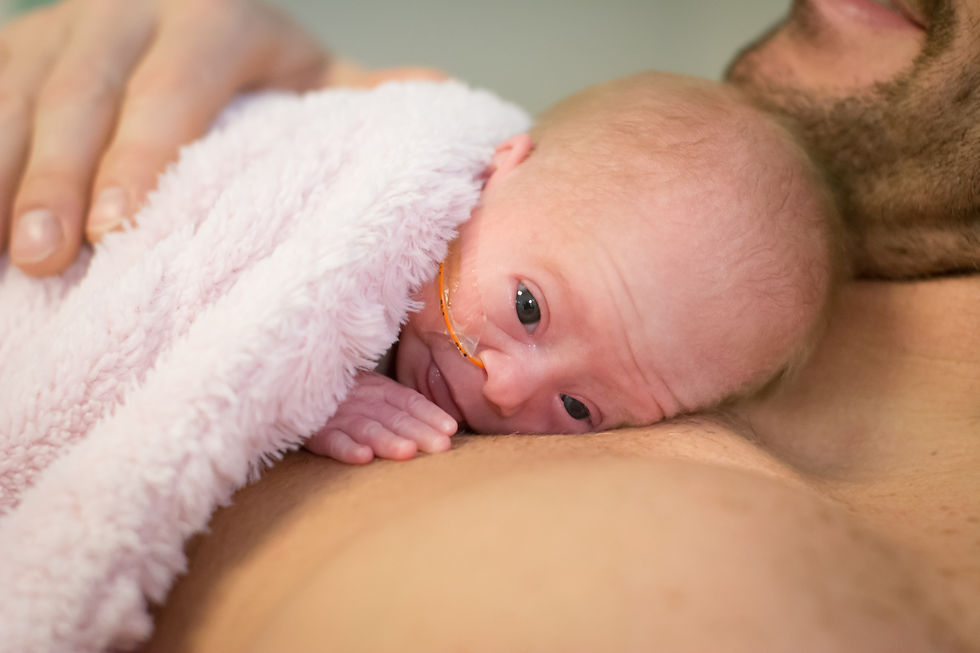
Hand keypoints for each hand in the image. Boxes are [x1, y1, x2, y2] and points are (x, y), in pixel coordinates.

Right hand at [1, 0, 333, 275]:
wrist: (181, 3)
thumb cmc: (255, 63)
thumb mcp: (311, 73)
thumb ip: (365, 97)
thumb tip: (455, 108)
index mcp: (211, 17)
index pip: (173, 89)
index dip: (141, 157)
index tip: (120, 230)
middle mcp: (128, 9)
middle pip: (84, 92)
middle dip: (60, 176)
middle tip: (48, 257)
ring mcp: (61, 23)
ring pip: (20, 92)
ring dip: (4, 171)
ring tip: (2, 252)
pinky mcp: (16, 44)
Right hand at [306, 371, 457, 463]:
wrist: (295, 384)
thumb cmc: (343, 397)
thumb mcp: (373, 395)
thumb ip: (402, 408)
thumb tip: (446, 426)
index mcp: (379, 389)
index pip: (410, 401)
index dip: (430, 414)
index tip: (451, 428)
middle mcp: (362, 401)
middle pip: (395, 417)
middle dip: (419, 431)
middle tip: (440, 445)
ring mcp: (339, 416)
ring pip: (368, 428)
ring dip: (388, 440)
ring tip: (408, 451)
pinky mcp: (314, 432)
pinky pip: (332, 440)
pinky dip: (347, 448)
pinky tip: (364, 457)